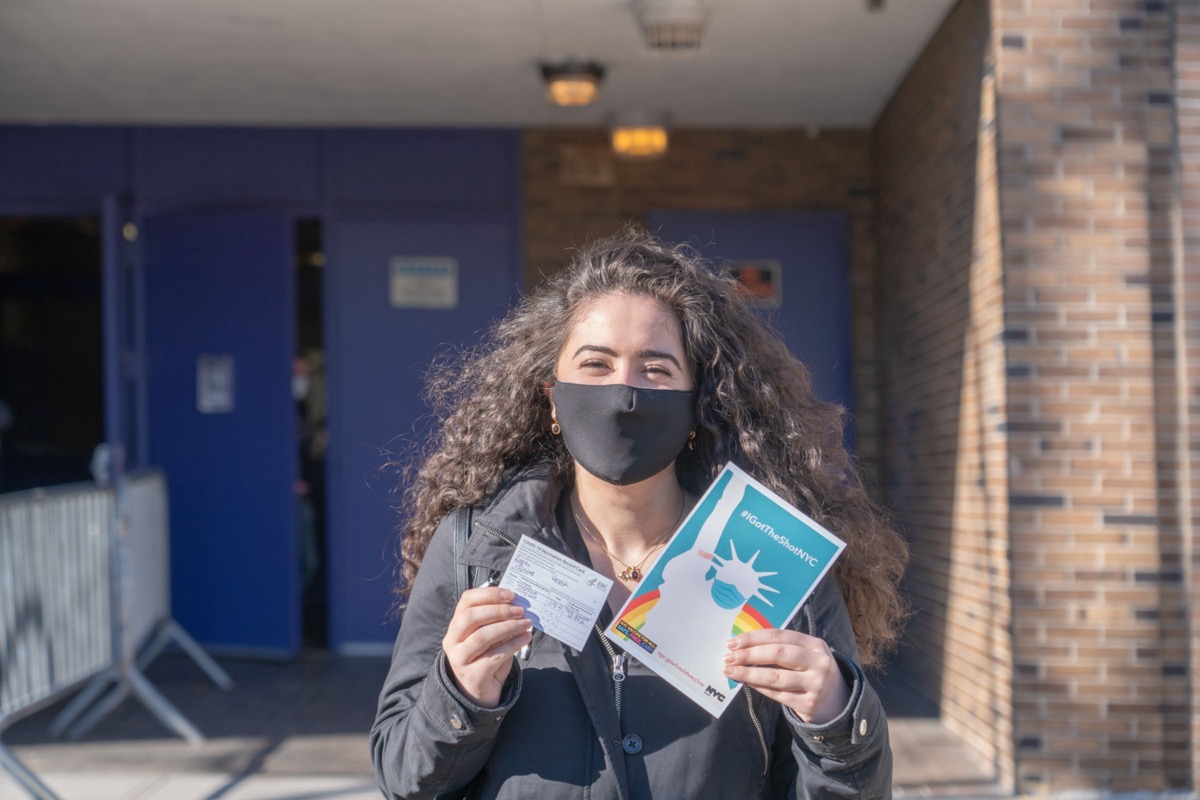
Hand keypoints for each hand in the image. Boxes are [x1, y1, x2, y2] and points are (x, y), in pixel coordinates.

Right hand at [442, 587, 532, 707]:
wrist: (479, 692)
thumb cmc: (485, 657)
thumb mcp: (487, 635)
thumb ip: (496, 620)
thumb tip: (517, 604)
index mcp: (455, 625)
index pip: (466, 601)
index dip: (489, 594)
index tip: (510, 594)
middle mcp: (452, 640)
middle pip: (471, 617)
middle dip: (499, 610)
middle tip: (520, 610)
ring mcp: (459, 659)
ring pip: (482, 637)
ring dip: (508, 627)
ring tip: (526, 623)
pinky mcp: (472, 674)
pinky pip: (494, 656)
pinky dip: (513, 645)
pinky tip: (525, 638)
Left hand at [722, 629, 849, 723]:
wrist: (840, 704)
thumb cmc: (813, 673)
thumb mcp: (808, 655)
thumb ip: (783, 648)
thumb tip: (744, 645)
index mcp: (815, 645)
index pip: (780, 635)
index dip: (754, 638)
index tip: (733, 642)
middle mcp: (818, 663)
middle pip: (778, 654)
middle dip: (749, 654)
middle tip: (728, 657)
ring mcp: (816, 684)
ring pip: (775, 677)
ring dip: (749, 673)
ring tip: (730, 671)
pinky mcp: (809, 704)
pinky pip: (778, 695)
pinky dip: (758, 687)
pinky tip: (746, 683)